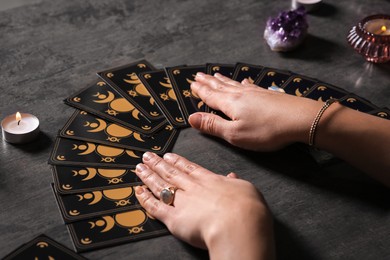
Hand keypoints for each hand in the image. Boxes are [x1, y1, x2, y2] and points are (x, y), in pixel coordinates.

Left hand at [134, 152, 274, 259]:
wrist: (238, 223)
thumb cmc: (246, 208)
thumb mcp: (246, 188)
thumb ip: (235, 182)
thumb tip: (232, 177)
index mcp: (210, 180)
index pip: (189, 168)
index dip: (177, 161)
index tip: (167, 155)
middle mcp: (193, 188)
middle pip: (171, 173)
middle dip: (157, 164)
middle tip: (147, 156)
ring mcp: (181, 201)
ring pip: (160, 185)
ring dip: (148, 176)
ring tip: (139, 167)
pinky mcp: (173, 218)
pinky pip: (155, 207)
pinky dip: (144, 199)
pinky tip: (138, 191)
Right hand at [189, 72, 322, 150]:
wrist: (301, 119)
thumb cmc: (267, 130)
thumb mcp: (235, 134)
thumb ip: (213, 125)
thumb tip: (192, 118)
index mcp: (230, 104)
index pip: (210, 96)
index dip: (200, 91)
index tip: (192, 83)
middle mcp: (241, 94)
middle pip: (220, 86)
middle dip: (208, 82)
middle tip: (198, 75)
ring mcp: (255, 92)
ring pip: (233, 84)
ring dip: (222, 80)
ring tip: (215, 74)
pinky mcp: (268, 94)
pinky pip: (250, 85)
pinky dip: (243, 82)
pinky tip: (244, 80)